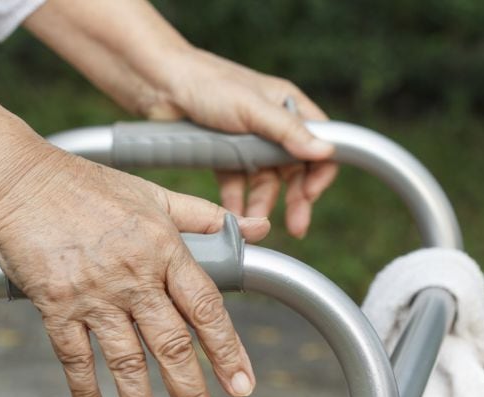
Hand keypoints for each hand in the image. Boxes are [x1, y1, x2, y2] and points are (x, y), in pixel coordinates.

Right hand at [0, 149, 269, 396]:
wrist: (18, 180)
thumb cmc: (85, 185)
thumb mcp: (152, 193)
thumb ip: (203, 216)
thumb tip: (255, 229)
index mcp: (162, 247)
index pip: (206, 307)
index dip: (227, 350)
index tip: (242, 386)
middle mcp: (132, 275)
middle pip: (170, 345)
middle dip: (191, 395)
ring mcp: (92, 293)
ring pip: (125, 361)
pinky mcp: (54, 303)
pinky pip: (73, 356)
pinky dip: (84, 388)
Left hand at [145, 48, 337, 237]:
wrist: (160, 86)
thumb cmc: (207, 83)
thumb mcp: (251, 108)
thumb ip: (286, 132)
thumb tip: (324, 151)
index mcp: (287, 105)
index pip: (318, 142)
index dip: (319, 170)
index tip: (310, 194)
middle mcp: (271, 124)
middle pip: (295, 168)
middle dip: (297, 197)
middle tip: (297, 225)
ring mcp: (248, 141)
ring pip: (265, 180)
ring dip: (264, 202)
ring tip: (257, 221)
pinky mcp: (224, 154)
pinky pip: (237, 183)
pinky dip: (237, 199)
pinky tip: (234, 214)